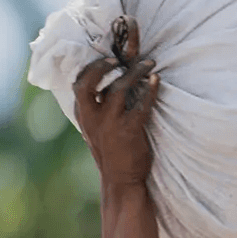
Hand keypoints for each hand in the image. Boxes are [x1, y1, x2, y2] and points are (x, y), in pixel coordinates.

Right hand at [72, 16, 159, 186]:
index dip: (91, 67)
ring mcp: (110, 123)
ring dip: (136, 72)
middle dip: (103, 65)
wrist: (121, 180)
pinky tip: (157, 81)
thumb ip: (96, 109)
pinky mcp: (129, 130)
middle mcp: (92, 116)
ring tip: (149, 64)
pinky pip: (142, 104)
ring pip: (119, 88)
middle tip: (120, 58)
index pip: (79, 83)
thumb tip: (106, 85)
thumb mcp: (96, 129)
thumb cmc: (112, 152)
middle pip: (88, 81)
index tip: (106, 57)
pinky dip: (150, 90)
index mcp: (82, 114)